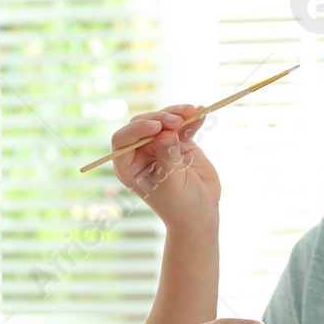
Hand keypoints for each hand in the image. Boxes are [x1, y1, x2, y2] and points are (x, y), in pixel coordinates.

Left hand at [109, 103, 219, 229]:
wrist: (201, 211)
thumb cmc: (180, 204)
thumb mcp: (171, 182)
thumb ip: (167, 156)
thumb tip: (165, 133)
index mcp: (129, 166)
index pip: (122, 140)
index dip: (136, 130)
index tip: (156, 127)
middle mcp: (141, 153)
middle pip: (144, 124)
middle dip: (160, 119)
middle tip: (178, 121)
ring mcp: (160, 145)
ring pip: (163, 120)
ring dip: (177, 113)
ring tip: (192, 111)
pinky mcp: (179, 142)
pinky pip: (183, 125)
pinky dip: (192, 118)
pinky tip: (201, 111)